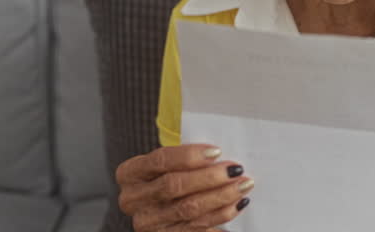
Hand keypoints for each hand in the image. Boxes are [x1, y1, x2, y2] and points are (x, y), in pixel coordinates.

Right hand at [116, 144, 253, 230]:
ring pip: (188, 208)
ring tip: (244, 185)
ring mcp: (147, 222)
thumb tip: (218, 151)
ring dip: (221, 196)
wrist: (158, 208)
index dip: (190, 156)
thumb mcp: (166, 164)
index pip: (160, 160)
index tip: (217, 151)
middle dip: (210, 177)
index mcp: (130, 173)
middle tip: (236, 170)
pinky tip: (237, 204)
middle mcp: (132, 199)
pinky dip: (221, 215)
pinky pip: (197, 227)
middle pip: (174, 186)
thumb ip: (183, 157)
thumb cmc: (167, 176)